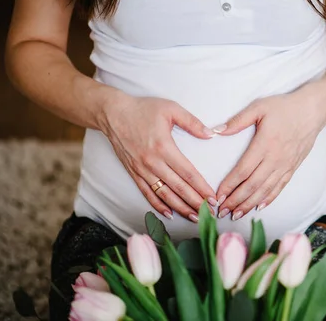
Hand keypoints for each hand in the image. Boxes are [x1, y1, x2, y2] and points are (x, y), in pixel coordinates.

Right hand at [99, 92, 217, 221]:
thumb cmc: (143, 109)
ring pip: (164, 194)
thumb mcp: (171, 109)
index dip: (201, 187)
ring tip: (194, 217)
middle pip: (178, 188)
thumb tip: (211, 134)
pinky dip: (158, 205)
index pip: (188, 173)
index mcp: (163, 147)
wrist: (112, 113)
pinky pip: (147, 193)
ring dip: (180, 207)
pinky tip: (169, 213)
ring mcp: (141, 170)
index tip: (213, 198)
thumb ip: (192, 122)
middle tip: (209, 213)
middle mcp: (152, 163)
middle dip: (195, 202)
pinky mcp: (133, 173)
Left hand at [214, 91, 325, 219]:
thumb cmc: (284, 107)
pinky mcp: (293, 167)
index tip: (218, 196)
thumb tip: (216, 131)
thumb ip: (238, 120)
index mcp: (264, 144)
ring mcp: (285, 165)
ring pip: (265, 190)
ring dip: (250, 204)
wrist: (313, 111)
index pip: (243, 171)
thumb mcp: (259, 107)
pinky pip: (280, 187)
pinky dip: (269, 199)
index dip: (229, 186)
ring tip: (237, 214)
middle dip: (236, 201)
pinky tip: (259, 207)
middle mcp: (275, 159)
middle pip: (252, 185)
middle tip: (222, 212)